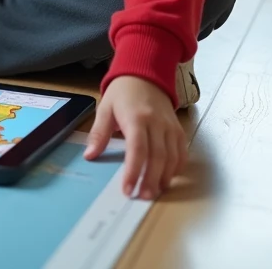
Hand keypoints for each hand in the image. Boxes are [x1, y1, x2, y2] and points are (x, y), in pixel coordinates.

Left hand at [84, 75, 186, 199]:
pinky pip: (181, 151)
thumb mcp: (105, 108)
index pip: (137, 149)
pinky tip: (167, 178)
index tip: (128, 189)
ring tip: (155, 192)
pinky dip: (177, 167)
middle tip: (143, 197)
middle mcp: (156, 123)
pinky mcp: (177, 129)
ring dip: (165, 177)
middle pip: (157, 157)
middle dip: (151, 179)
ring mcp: (169, 126)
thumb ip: (98, 133)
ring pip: (172, 156)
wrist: (145, 73)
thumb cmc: (123, 92)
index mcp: (136, 118)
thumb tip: (90, 155)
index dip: (133, 171)